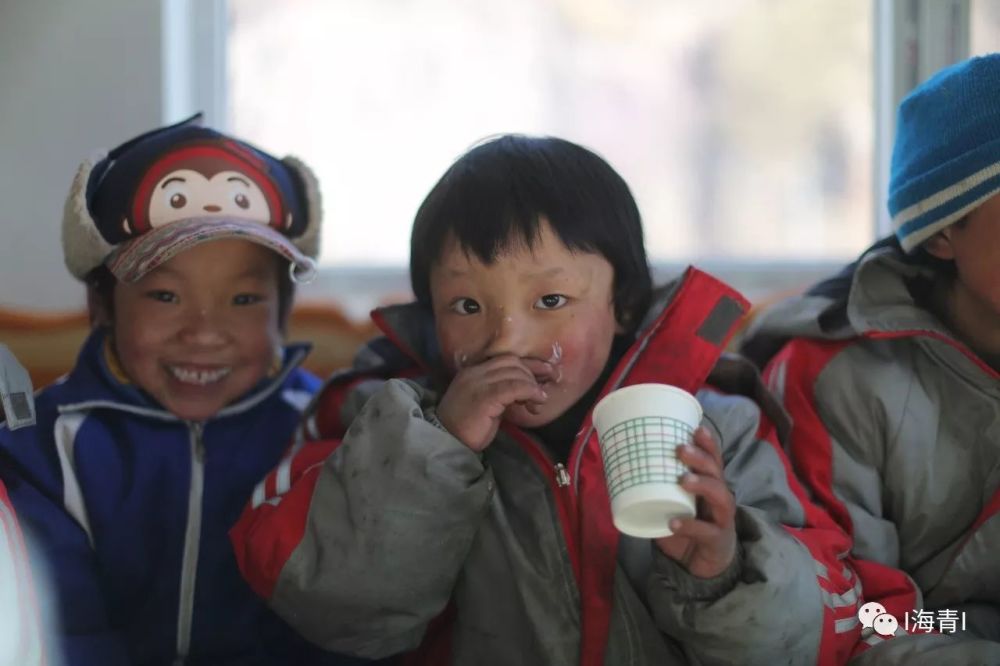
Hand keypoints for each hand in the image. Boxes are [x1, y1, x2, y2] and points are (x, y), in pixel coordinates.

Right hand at [437, 355, 549, 451]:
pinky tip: (535, 402)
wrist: (447, 442)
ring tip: (538, 403)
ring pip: (515, 373)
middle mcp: (475, 373)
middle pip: (512, 362)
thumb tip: (525, 391)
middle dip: (534, 373)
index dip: (528, 364)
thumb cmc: (466, 429)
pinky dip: (529, 392)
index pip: (505, 359)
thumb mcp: (485, 405)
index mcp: (473, 372)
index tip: (545, 373)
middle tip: (544, 392)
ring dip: (532, 386)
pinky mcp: (485, 396)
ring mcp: (478, 382)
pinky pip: (514, 387)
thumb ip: (500, 394)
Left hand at [654, 427, 737, 578]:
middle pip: (717, 471)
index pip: (713, 458)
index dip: (708, 443)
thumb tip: (620, 470)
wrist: (699, 565)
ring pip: (720, 495)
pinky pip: (706, 531)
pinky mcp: (717, 539)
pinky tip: (674, 522)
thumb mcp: (670, 504)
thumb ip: (654, 489)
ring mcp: (721, 518)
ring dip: (702, 484)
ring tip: (682, 480)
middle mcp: (719, 496)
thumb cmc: (685, 527)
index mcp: (709, 484)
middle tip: (680, 449)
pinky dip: (690, 525)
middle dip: (701, 457)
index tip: (696, 427)